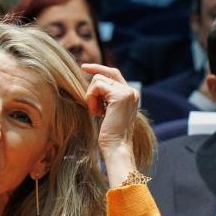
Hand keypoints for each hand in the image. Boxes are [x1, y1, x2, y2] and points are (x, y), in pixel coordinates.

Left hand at [82, 64, 138, 185]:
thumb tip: (93, 84)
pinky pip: (97, 86)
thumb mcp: (108, 112)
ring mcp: (127, 92)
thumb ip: (106, 98)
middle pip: (105, 74)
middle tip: (87, 84)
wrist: (116, 147)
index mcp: (131, 95)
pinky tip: (96, 112)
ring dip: (91, 96)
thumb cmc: (110, 135)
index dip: (99, 69)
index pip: (114, 74)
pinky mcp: (119, 95)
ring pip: (98, 79)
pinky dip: (91, 98)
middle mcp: (131, 91)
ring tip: (95, 112)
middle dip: (93, 81)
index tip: (84, 67)